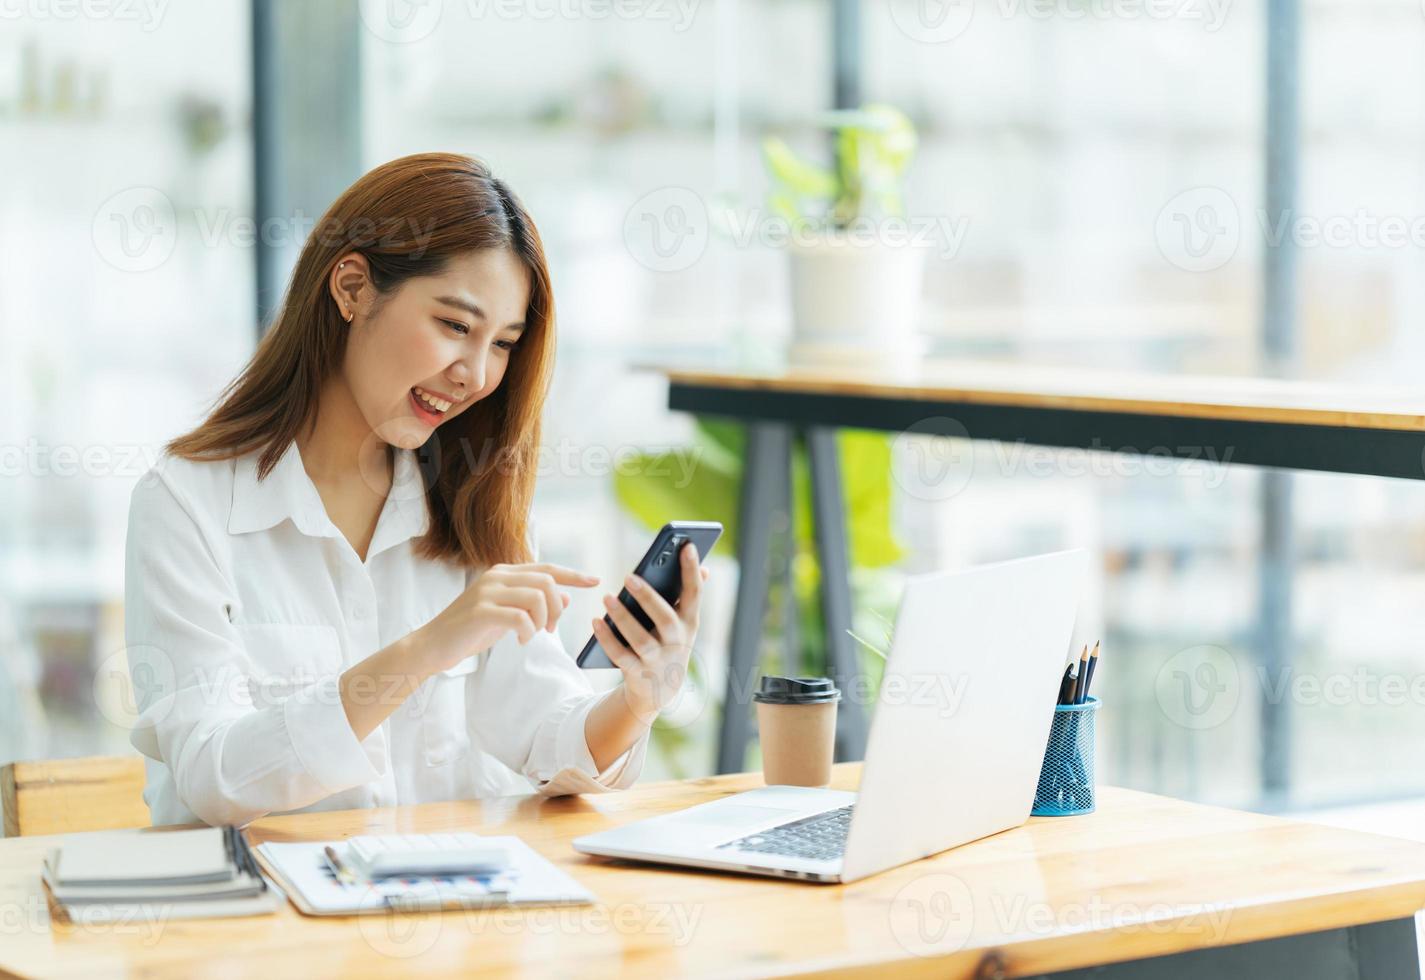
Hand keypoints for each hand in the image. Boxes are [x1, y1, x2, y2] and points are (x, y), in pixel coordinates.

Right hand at [417, 562, 598, 673]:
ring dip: (543, 620)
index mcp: (504, 573)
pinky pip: (520, 617)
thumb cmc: (472, 630)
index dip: (573, 575)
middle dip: (558, 607)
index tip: (596, 581)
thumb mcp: (509, 614)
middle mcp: (497, 576)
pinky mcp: (481, 611)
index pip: (547, 569)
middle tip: (550, 628)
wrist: (433, 645)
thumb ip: (535, 604)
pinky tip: (521, 640)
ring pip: (537, 597)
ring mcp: (487, 592)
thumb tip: (567, 596)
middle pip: (547, 581)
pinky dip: (528, 631)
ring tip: (533, 634)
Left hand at [591, 542, 711, 723]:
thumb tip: (703, 567)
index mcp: (690, 622)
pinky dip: (607, 640)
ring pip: (640, 640)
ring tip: (606, 598)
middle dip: (648, 598)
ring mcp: (658, 660)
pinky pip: (620, 656)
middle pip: (664, 618)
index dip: (692, 571)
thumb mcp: (684, 623)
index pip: (695, 593)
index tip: (687, 546)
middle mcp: (677, 642)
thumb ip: (690, 595)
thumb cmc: (670, 643)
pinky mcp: (638, 674)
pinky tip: (595, 622)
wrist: (660, 690)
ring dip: (623, 618)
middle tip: (628, 576)